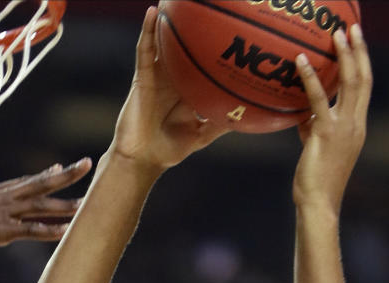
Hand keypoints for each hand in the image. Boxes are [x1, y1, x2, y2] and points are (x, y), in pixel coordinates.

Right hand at [0, 161, 90, 269]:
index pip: (24, 182)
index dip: (44, 175)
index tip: (61, 167)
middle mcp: (1, 198)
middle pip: (39, 184)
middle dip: (65, 175)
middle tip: (87, 164)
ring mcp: (1, 213)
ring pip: (40, 206)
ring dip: (65, 206)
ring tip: (87, 205)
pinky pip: (29, 230)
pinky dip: (47, 230)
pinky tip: (64, 231)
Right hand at [112, 6, 229, 170]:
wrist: (143, 160)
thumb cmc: (169, 150)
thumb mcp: (202, 135)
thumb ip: (220, 124)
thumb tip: (247, 115)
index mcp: (189, 87)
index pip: (203, 60)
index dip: (213, 44)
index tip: (230, 31)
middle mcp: (173, 77)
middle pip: (184, 44)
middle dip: (191, 24)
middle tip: (208, 1)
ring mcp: (157, 74)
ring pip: (163, 40)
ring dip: (167, 18)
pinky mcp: (142, 77)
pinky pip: (144, 50)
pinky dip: (146, 31)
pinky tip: (152, 12)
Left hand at [293, 24, 370, 211]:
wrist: (318, 204)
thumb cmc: (314, 182)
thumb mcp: (315, 150)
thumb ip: (312, 129)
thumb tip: (302, 116)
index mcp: (357, 127)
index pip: (364, 88)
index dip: (362, 63)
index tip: (357, 43)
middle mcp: (356, 124)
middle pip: (363, 78)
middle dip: (358, 50)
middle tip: (351, 28)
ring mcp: (344, 127)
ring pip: (350, 82)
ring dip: (344, 55)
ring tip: (335, 35)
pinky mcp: (326, 133)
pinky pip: (318, 99)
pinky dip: (310, 77)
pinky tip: (301, 61)